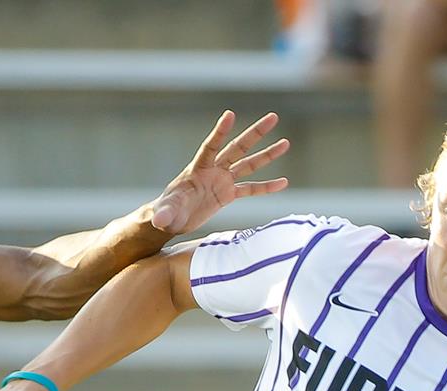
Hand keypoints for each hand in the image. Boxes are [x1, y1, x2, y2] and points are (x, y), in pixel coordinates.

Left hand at [147, 110, 290, 236]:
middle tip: (273, 117)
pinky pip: (251, 189)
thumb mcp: (165, 213)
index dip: (220, 132)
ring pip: (249, 164)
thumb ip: (165, 212)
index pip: (211, 147)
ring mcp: (223, 181)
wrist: (172, 220)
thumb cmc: (166, 213)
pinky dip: (267, 187)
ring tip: (286, 143)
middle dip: (255, 134)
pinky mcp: (228, 194)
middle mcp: (214, 170)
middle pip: (237, 148)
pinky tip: (283, 182)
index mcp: (198, 169)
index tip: (230, 115)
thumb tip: (160, 219)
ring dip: (267, 155)